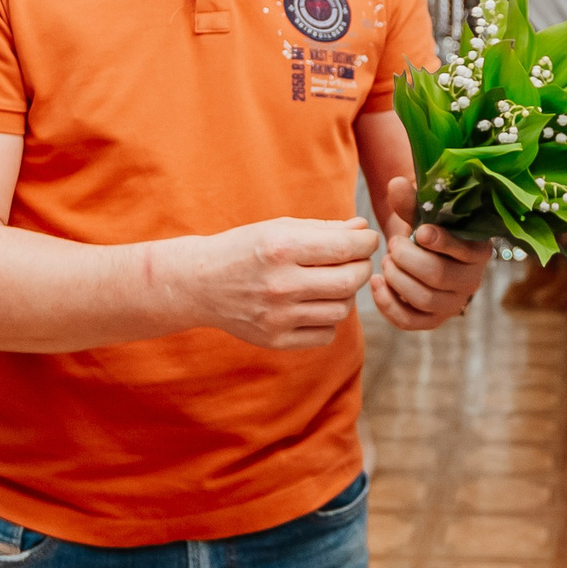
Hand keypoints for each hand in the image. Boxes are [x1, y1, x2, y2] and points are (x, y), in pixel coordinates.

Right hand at [186, 216, 379, 348]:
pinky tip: (314, 305)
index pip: (346, 248)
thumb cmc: (246, 248)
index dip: (367, 242)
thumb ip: (325, 228)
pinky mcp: (275, 339)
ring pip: (342, 310)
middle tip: (355, 261)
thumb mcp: (280, 228)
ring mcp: (277, 316)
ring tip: (331, 283)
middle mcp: (280, 284)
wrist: (200, 283)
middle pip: (349, 282)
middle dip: (362, 268)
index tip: (367, 240)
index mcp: (281, 248)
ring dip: (346, 295)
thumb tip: (364, 229)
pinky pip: (326, 334)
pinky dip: (328, 319)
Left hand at [372, 176, 493, 331]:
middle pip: (437, 275)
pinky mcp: (433, 320)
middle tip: (393, 245)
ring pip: (423, 298)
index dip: (441, 242)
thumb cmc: (427, 230)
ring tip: (386, 261)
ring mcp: (453, 304)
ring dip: (396, 277)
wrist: (425, 255)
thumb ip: (411, 201)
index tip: (420, 232)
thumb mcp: (423, 213)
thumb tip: (396, 184)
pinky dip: (387, 303)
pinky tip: (377, 282)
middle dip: (407, 258)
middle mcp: (472, 280)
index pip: (465, 251)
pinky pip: (409, 321)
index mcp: (478, 250)